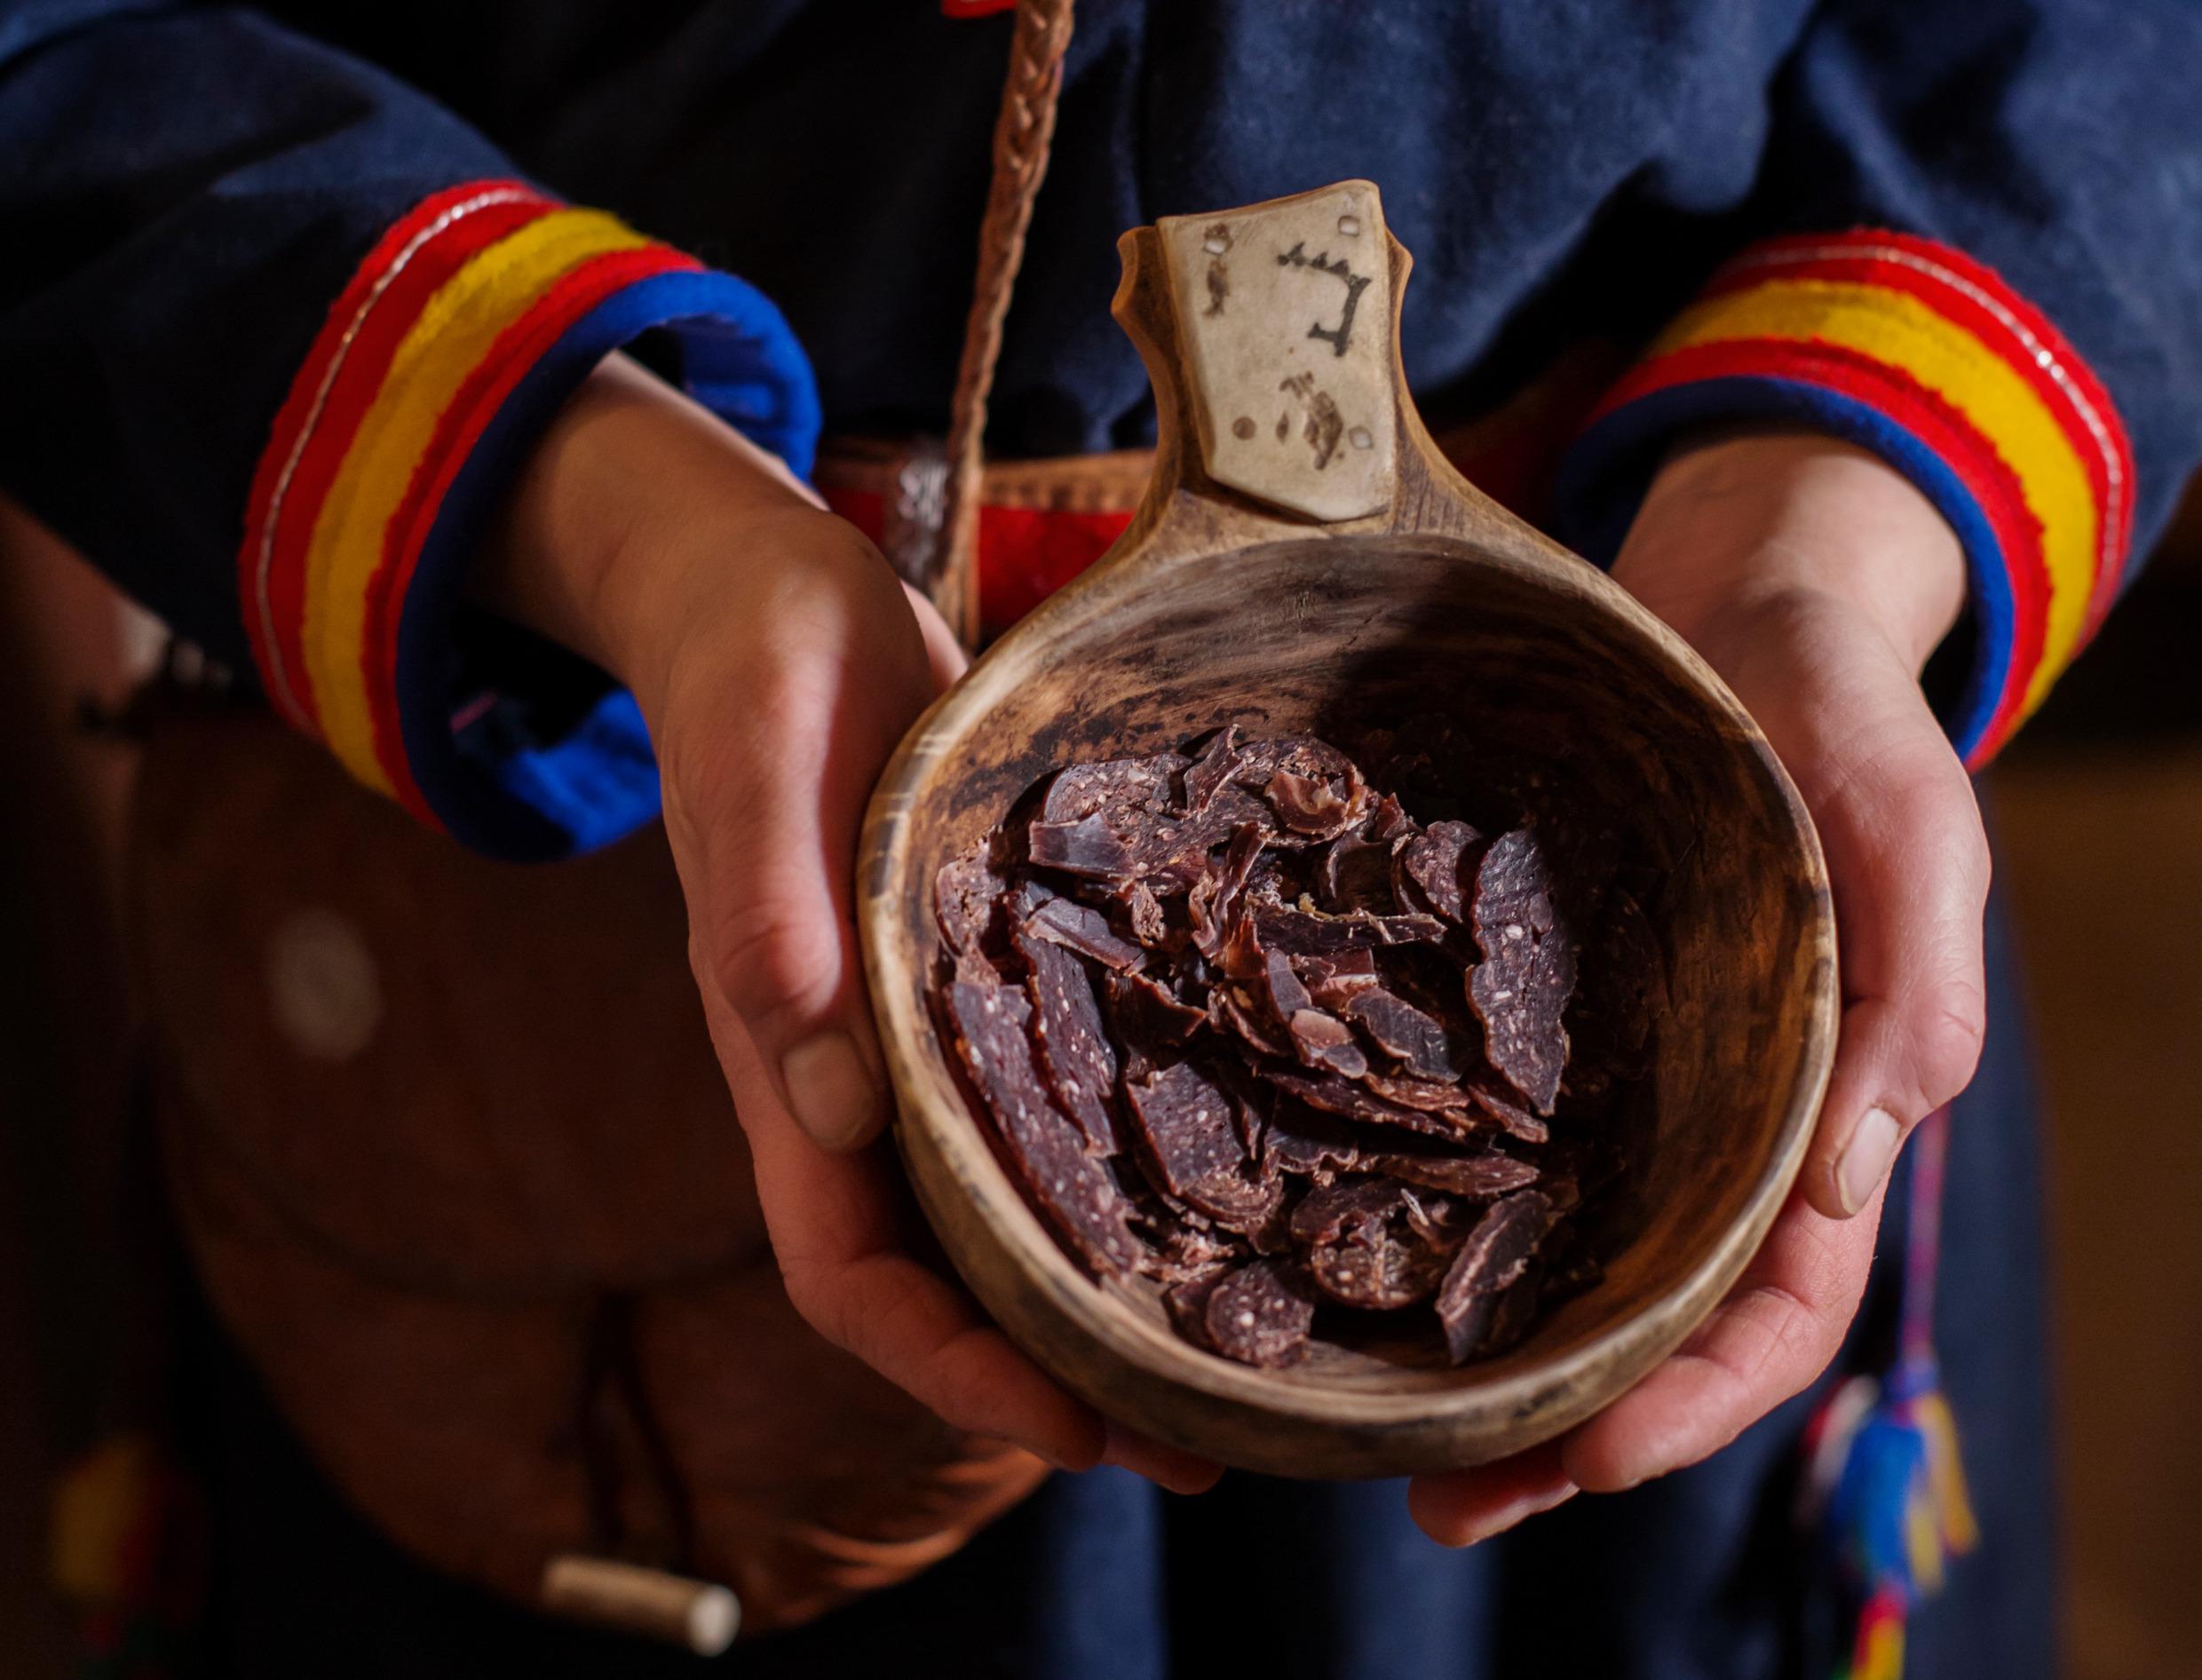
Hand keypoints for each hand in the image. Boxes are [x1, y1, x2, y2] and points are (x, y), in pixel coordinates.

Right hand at [479, 355, 1217, 1491]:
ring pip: (1012, 1208)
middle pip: (949, 1278)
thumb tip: (824, 1089)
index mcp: (783, 1060)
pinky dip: (1128, 1168)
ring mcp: (924, 1034)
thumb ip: (766, 904)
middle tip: (1208, 1435)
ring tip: (1244, 1350)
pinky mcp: (989, 976)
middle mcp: (856, 1078)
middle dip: (1058, 1374)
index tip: (1071, 1428)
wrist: (776, 598)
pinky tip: (1232, 1179)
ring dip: (1108, 1292)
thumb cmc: (754, 667)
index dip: (948, 1369)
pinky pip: (1058, 1105)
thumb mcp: (758, 758)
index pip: (847, 1273)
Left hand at [1410, 431, 1988, 1541]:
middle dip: (1557, 1433)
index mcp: (1819, 1109)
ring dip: (1477, 1362)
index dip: (1694, 1403)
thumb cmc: (1839, 708)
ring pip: (1553, 1257)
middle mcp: (1706, 1120)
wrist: (1736, 608)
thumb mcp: (1908, 819)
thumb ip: (1912, 982)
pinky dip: (1417, 1215)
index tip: (1588, 1463)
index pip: (1775, 1306)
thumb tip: (1853, 1175)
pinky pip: (1471, 1138)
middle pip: (1645, 1321)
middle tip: (1436, 1503)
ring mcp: (1610, 1078)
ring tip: (1363, 1429)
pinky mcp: (1521, 1018)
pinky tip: (1327, 1256)